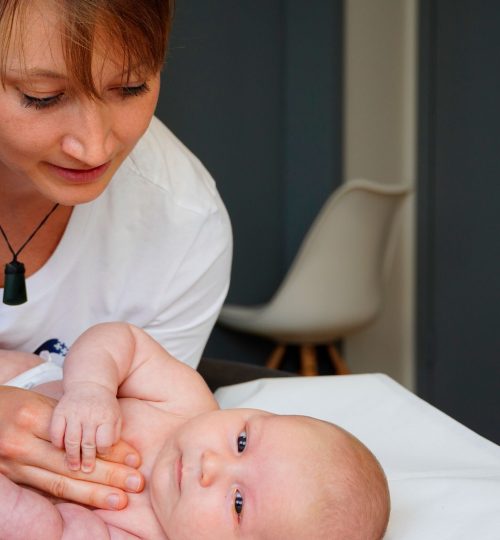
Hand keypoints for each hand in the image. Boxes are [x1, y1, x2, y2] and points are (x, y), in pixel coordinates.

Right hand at [0, 386, 142, 508]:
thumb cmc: (11, 405)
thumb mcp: (37, 402)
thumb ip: (66, 420)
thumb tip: (102, 439)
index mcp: (31, 416)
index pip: (79, 436)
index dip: (109, 449)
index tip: (134, 458)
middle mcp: (21, 443)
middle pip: (74, 463)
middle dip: (109, 475)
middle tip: (136, 482)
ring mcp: (13, 464)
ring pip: (60, 483)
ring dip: (93, 493)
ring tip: (120, 499)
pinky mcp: (9, 479)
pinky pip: (44, 491)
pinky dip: (70, 497)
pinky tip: (91, 501)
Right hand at [51, 381, 121, 472]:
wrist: (90, 383)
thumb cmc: (105, 407)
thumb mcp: (116, 418)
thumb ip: (115, 436)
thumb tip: (111, 457)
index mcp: (107, 416)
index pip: (105, 441)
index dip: (103, 451)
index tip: (100, 456)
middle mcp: (90, 414)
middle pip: (87, 443)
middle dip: (87, 460)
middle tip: (85, 471)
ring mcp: (74, 413)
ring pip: (71, 440)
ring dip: (71, 456)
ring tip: (73, 467)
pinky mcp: (60, 411)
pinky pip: (55, 431)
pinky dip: (57, 442)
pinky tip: (60, 450)